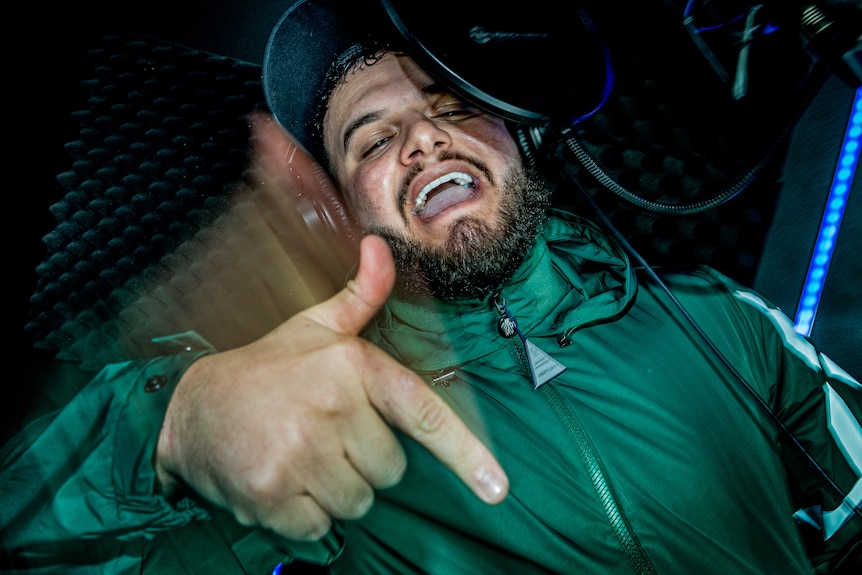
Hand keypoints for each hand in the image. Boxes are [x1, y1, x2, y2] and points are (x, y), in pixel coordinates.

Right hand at [155, 235, 508, 539]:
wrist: (190, 410)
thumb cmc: (266, 369)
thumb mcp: (313, 327)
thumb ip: (360, 296)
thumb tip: (383, 249)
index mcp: (349, 367)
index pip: (419, 412)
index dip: (464, 452)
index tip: (497, 488)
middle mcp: (330, 411)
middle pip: (391, 469)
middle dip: (365, 459)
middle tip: (324, 434)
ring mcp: (300, 456)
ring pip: (360, 500)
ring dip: (337, 489)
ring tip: (301, 456)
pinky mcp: (273, 497)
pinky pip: (323, 526)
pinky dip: (308, 514)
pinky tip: (283, 480)